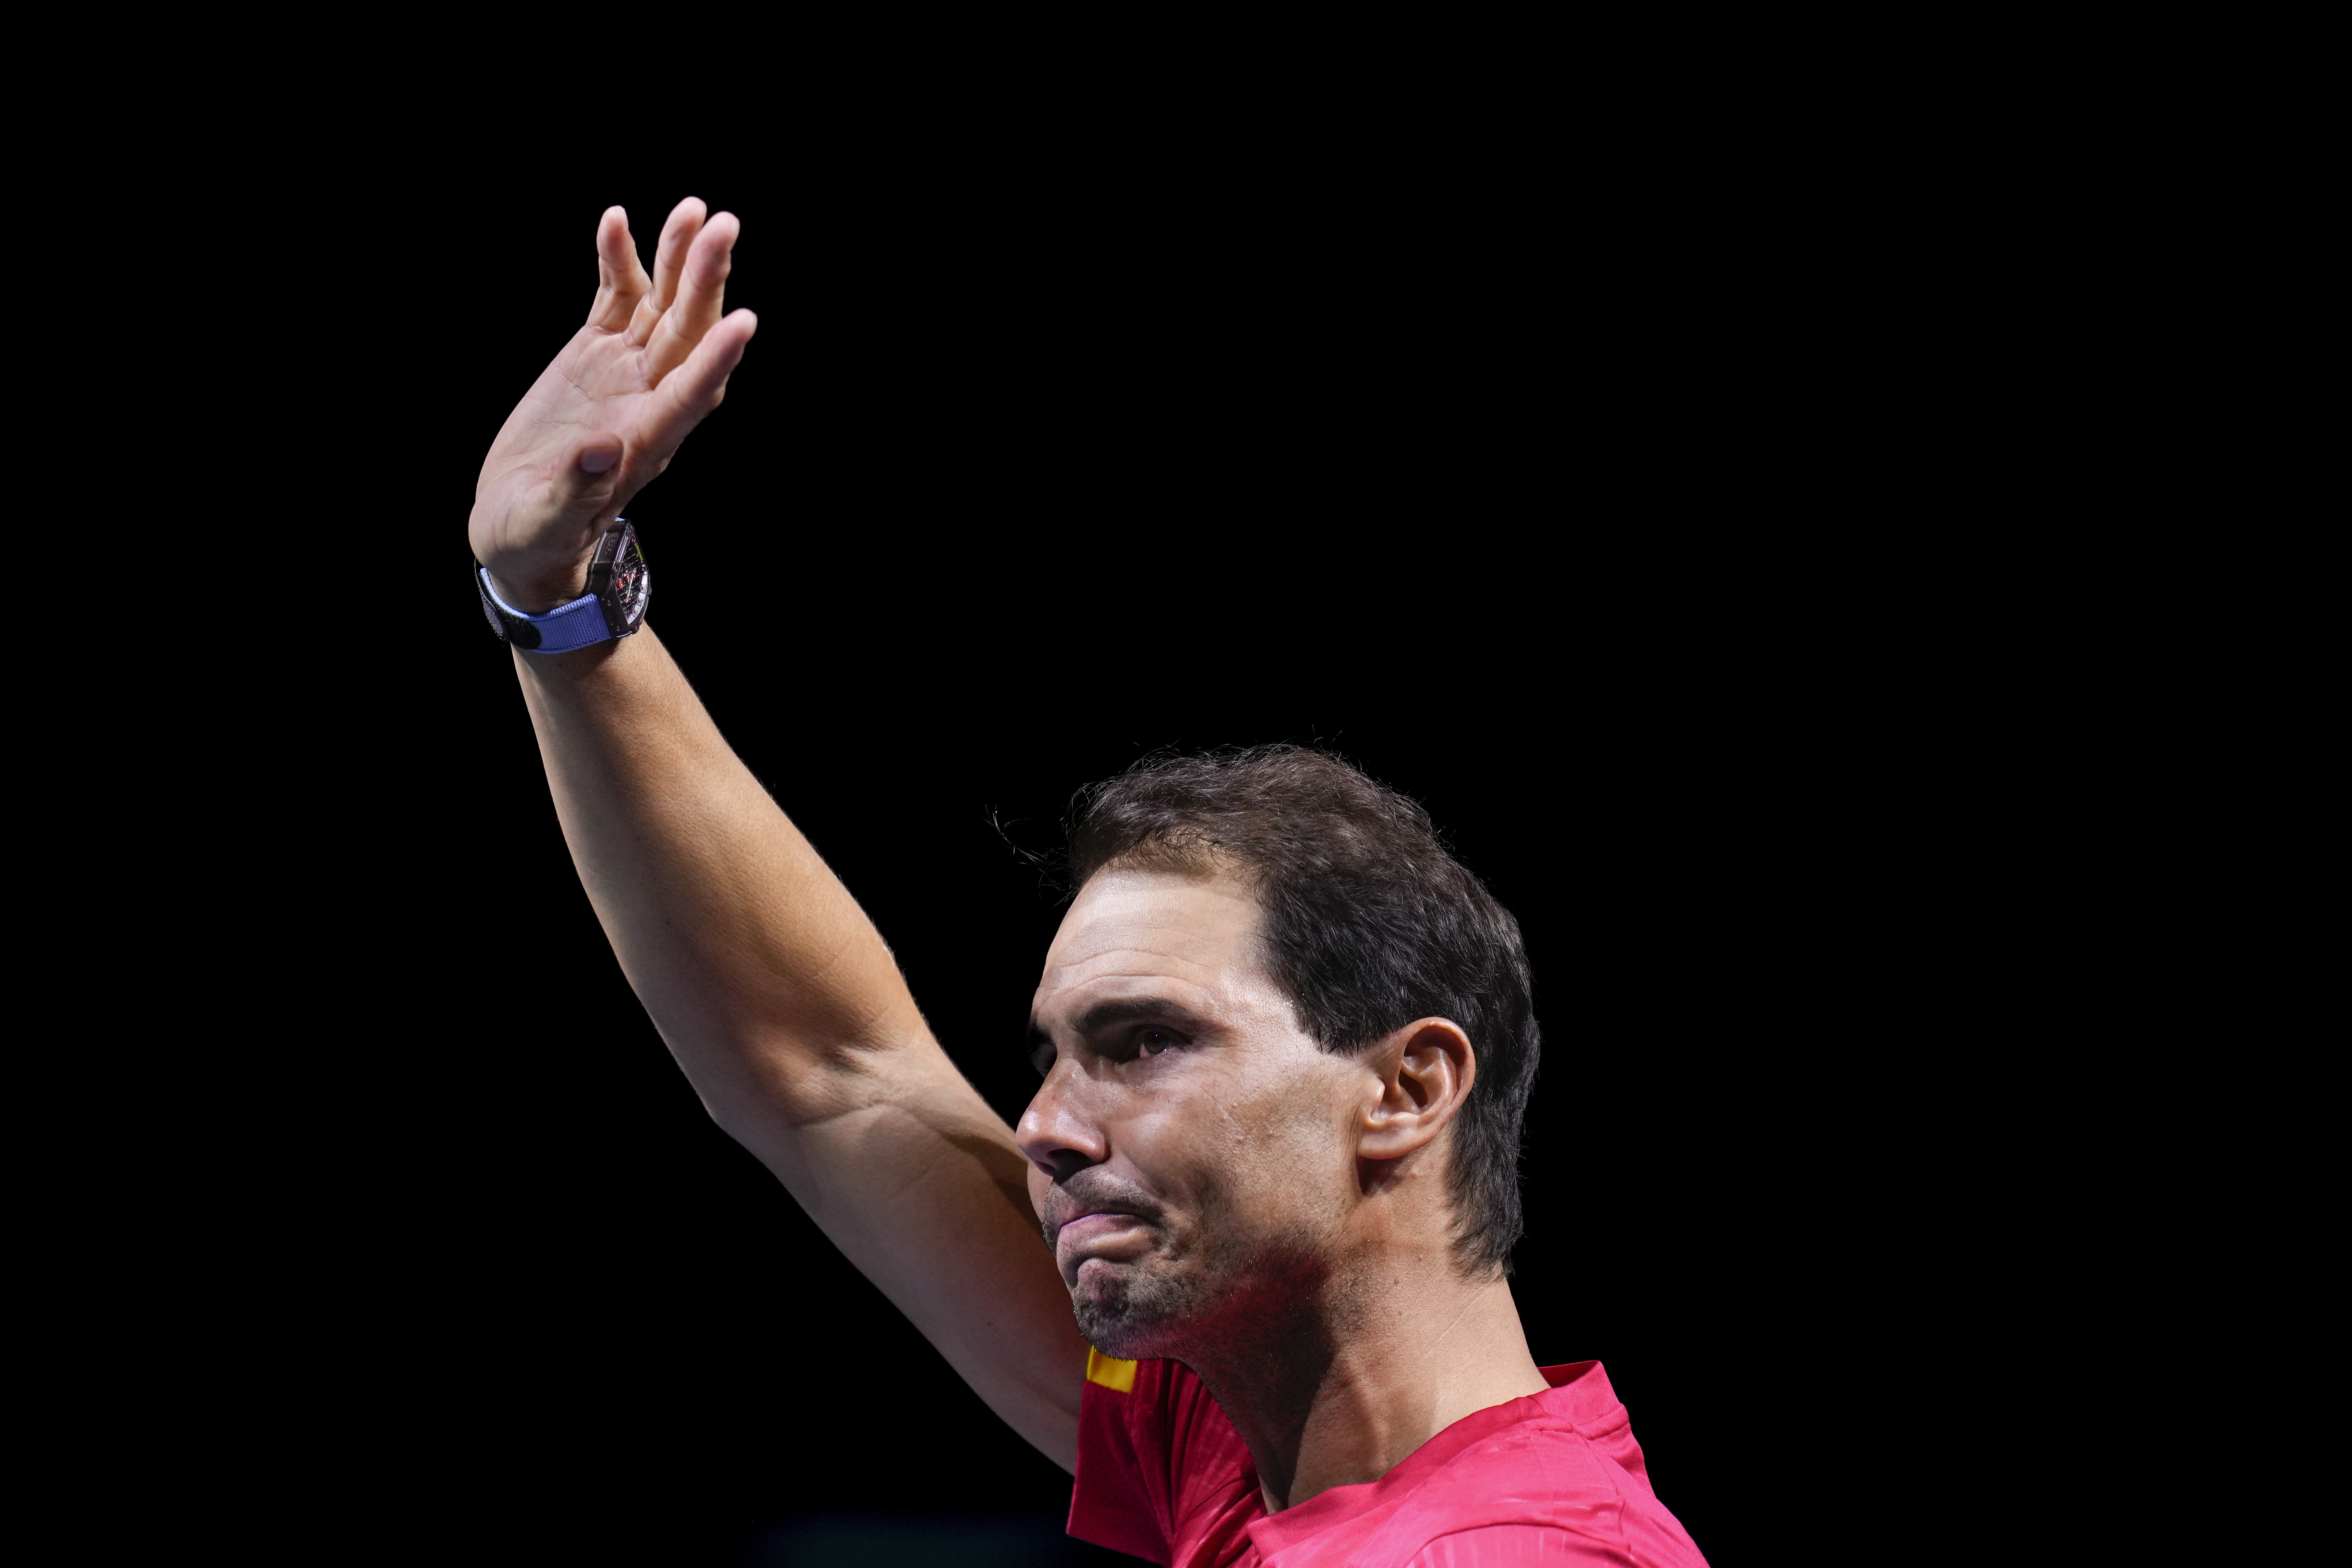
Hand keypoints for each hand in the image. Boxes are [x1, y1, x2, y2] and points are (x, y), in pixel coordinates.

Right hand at [471, 199, 756, 611]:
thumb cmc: (538, 535)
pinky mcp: (593, 352)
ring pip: (660, 306)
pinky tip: (617, 220)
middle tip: (724, 226)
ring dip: (676, 259)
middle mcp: (646, 399)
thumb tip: (601, 452)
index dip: (715, 359)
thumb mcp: (549, 522)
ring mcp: (623, 371)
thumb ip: (576, 491)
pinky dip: (617, 261)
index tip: (744, 323)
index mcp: (644, 442)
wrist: (519, 526)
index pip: (691, 395)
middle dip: (705, 281)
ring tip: (693, 210)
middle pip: (686, 333)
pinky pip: (613, 298)